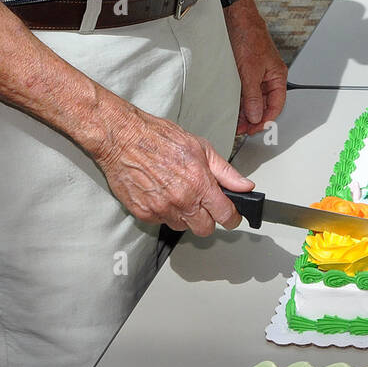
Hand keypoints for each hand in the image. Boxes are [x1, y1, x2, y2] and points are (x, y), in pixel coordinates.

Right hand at [91, 98, 253, 235]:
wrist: (123, 139)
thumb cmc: (158, 138)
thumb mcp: (200, 147)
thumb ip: (225, 171)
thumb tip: (244, 185)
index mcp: (199, 183)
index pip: (225, 214)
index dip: (232, 218)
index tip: (232, 217)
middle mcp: (182, 200)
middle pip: (205, 229)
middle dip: (208, 219)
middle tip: (203, 204)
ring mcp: (161, 209)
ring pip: (182, 227)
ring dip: (185, 216)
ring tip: (178, 193)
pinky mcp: (144, 214)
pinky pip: (161, 222)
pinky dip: (165, 212)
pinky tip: (162, 193)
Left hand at [223, 0, 287, 135]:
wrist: (236, 18)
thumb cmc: (248, 37)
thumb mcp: (250, 72)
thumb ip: (253, 96)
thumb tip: (255, 115)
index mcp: (278, 76)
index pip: (276, 105)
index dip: (265, 120)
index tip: (253, 129)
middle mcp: (269, 77)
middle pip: (265, 104)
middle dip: (254, 117)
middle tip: (242, 129)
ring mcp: (257, 74)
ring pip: (254, 99)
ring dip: (246, 111)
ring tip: (236, 122)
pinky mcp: (246, 71)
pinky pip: (245, 91)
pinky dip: (240, 101)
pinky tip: (233, 108)